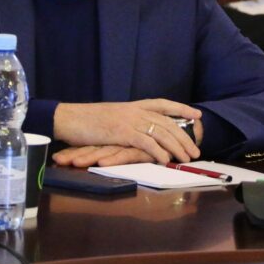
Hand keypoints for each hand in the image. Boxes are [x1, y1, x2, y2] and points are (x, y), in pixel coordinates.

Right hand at [53, 99, 201, 163]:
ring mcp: (128, 120)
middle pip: (166, 122)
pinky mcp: (121, 132)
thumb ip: (125, 121)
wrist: (67, 117)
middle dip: (183, 136)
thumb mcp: (109, 116)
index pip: (162, 104)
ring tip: (186, 158)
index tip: (197, 114)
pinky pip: (145, 142)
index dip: (180, 108)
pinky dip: (158, 151)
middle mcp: (133, 110)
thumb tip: (136, 130)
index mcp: (131, 105)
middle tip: (195, 150)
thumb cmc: (84, 120)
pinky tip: (166, 159)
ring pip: (160, 132)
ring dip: (176, 146)